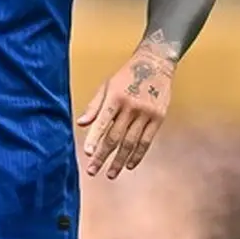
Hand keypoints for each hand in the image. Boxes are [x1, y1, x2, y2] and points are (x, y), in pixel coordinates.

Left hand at [77, 42, 174, 178]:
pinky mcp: (158, 118)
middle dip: (103, 156)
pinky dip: (137, 155)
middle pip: (115, 137)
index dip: (95, 139)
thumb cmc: (126, 76)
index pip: (102, 122)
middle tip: (94, 171)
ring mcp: (146, 113)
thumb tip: (80, 124)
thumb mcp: (107, 86)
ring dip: (120, 161)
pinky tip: (129, 165)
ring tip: (111, 174)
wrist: (155, 64)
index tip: (88, 154)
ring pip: (130, 143)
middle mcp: (130, 106)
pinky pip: (146, 141)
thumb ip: (94, 106)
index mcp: (115, 97)